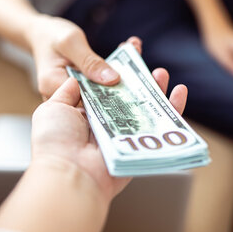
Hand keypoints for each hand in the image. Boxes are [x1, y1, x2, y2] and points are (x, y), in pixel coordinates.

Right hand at [26, 15, 132, 97]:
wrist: (40, 33)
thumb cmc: (51, 34)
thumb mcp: (70, 42)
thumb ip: (89, 61)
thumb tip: (113, 79)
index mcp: (54, 87)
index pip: (87, 101)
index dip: (113, 99)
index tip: (138, 90)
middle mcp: (65, 96)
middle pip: (99, 100)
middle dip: (126, 87)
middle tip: (151, 74)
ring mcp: (75, 94)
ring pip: (105, 91)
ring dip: (125, 75)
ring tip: (140, 54)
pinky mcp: (85, 88)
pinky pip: (104, 83)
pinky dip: (118, 69)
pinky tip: (131, 50)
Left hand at [31, 66, 187, 202]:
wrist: (67, 173)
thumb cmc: (55, 140)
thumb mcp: (52, 107)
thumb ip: (67, 91)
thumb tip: (77, 78)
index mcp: (84, 116)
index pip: (104, 91)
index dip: (115, 75)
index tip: (126, 58)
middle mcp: (104, 127)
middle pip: (127, 99)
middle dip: (138, 81)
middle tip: (147, 65)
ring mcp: (122, 138)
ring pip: (145, 112)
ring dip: (156, 92)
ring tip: (163, 74)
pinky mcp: (139, 149)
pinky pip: (159, 129)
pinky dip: (172, 112)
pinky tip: (179, 93)